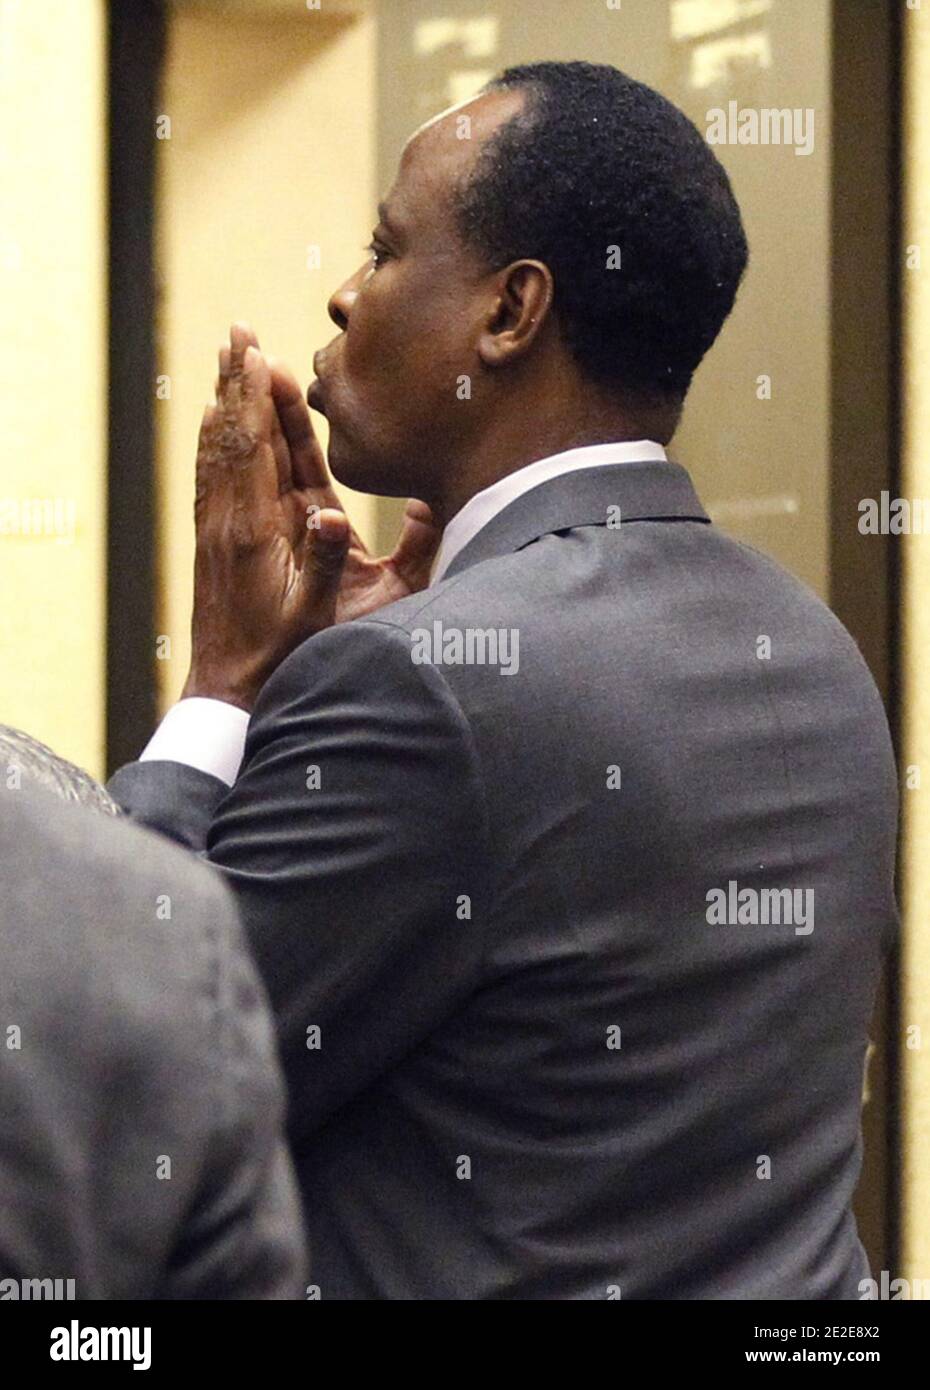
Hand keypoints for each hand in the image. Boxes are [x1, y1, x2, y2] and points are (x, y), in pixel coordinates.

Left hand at [183, 323, 440, 711]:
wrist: (228, 691)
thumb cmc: (281, 658)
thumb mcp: (319, 617)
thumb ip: (328, 564)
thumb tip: (335, 516)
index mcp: (257, 532)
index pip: (255, 450)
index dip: (257, 399)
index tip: (258, 353)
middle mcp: (230, 521)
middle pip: (232, 436)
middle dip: (236, 383)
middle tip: (237, 332)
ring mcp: (219, 529)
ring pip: (219, 451)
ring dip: (224, 402)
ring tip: (227, 360)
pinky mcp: (216, 541)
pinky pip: (213, 476)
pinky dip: (216, 439)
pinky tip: (215, 423)